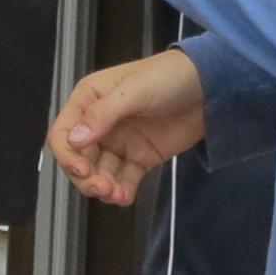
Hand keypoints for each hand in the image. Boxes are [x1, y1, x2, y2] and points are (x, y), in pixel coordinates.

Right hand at [49, 50, 207, 204]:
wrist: (212, 87)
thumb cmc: (170, 76)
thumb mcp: (136, 90)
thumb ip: (104, 114)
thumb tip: (74, 140)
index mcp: (90, 99)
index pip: (63, 132)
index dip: (67, 155)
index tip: (82, 170)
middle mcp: (100, 123)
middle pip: (78, 159)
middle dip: (85, 177)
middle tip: (102, 188)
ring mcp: (120, 142)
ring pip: (98, 173)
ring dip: (102, 187)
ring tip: (116, 195)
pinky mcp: (139, 158)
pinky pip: (122, 179)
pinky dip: (120, 191)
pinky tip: (125, 198)